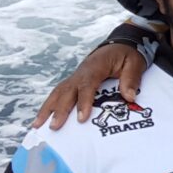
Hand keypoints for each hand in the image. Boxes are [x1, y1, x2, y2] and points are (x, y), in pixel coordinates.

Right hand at [33, 42, 148, 128]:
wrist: (120, 45)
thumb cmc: (127, 56)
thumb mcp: (135, 64)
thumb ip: (131, 79)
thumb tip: (129, 97)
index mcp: (96, 66)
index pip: (87, 85)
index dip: (83, 102)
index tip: (81, 119)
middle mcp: (81, 72)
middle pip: (67, 91)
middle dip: (59, 110)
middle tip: (54, 127)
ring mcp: (75, 77)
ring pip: (58, 92)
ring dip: (47, 109)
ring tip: (37, 126)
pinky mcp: (74, 82)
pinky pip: (59, 94)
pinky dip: (49, 106)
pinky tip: (42, 119)